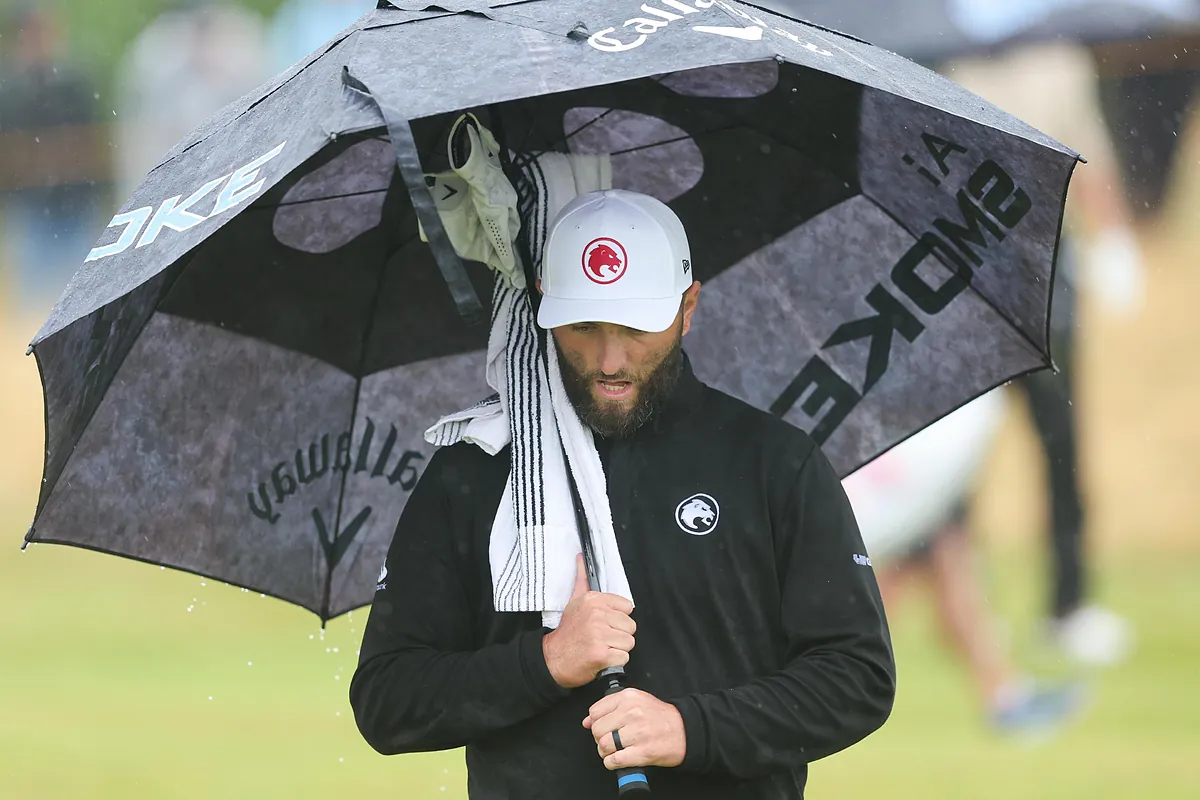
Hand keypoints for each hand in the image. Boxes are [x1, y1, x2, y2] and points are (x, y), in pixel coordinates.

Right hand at [542, 555, 635, 688]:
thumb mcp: (574, 601)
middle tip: (601, 638)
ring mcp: (599, 635)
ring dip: (617, 649)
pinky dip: (614, 662)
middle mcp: (596, 615)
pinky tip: (601, 659)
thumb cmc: (567, 632)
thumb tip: (581, 557)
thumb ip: (582, 580)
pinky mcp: (601, 654)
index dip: (618, 618)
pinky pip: (624, 658)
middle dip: (619, 635)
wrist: (552, 659)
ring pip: (629, 643)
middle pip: (630, 626)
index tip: (605, 624)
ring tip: (601, 647)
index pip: (627, 607)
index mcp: (593, 600)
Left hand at [584, 688, 685, 769]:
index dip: (595, 723)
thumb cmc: (659, 717)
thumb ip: (610, 707)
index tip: (603, 727)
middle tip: (609, 741)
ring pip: (603, 746)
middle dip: (599, 739)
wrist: (684, 730)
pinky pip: (614, 760)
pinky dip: (611, 763)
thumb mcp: (636, 702)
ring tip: (615, 750)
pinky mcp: (642, 752)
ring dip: (605, 752)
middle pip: (597, 730)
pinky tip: (619, 759)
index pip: (595, 712)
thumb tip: (586, 722)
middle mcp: (632, 712)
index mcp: (628, 697)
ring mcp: (637, 732)